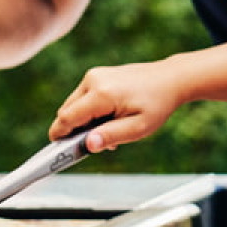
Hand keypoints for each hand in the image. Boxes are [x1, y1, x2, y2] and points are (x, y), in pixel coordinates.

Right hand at [48, 59, 184, 152]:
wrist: (170, 79)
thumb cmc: (157, 104)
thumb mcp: (138, 128)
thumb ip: (111, 136)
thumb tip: (88, 145)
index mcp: (102, 94)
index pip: (67, 117)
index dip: (59, 136)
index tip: (56, 152)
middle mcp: (93, 81)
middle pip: (66, 111)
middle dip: (75, 130)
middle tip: (97, 143)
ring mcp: (94, 75)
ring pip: (73, 105)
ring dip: (83, 121)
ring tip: (110, 129)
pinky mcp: (96, 75)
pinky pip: (82, 98)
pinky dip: (89, 111)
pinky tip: (110, 118)